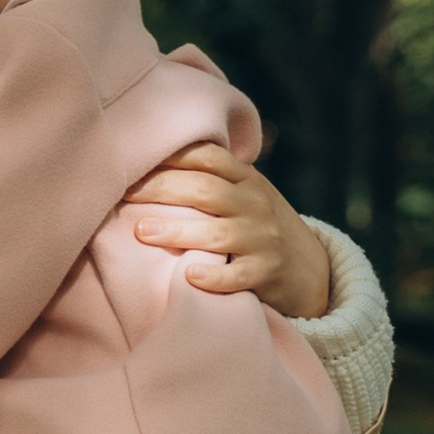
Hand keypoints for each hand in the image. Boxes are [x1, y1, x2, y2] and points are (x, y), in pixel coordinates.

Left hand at [128, 140, 332, 317]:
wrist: (308, 269)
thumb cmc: (257, 226)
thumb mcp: (244, 194)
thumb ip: (211, 178)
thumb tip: (150, 163)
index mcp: (246, 179)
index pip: (208, 158)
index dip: (171, 157)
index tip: (134, 162)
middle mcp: (255, 204)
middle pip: (204, 191)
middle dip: (162, 190)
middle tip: (124, 194)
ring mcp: (262, 238)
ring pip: (216, 233)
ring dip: (177, 231)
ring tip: (142, 231)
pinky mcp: (267, 272)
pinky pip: (238, 274)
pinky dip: (214, 276)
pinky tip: (189, 276)